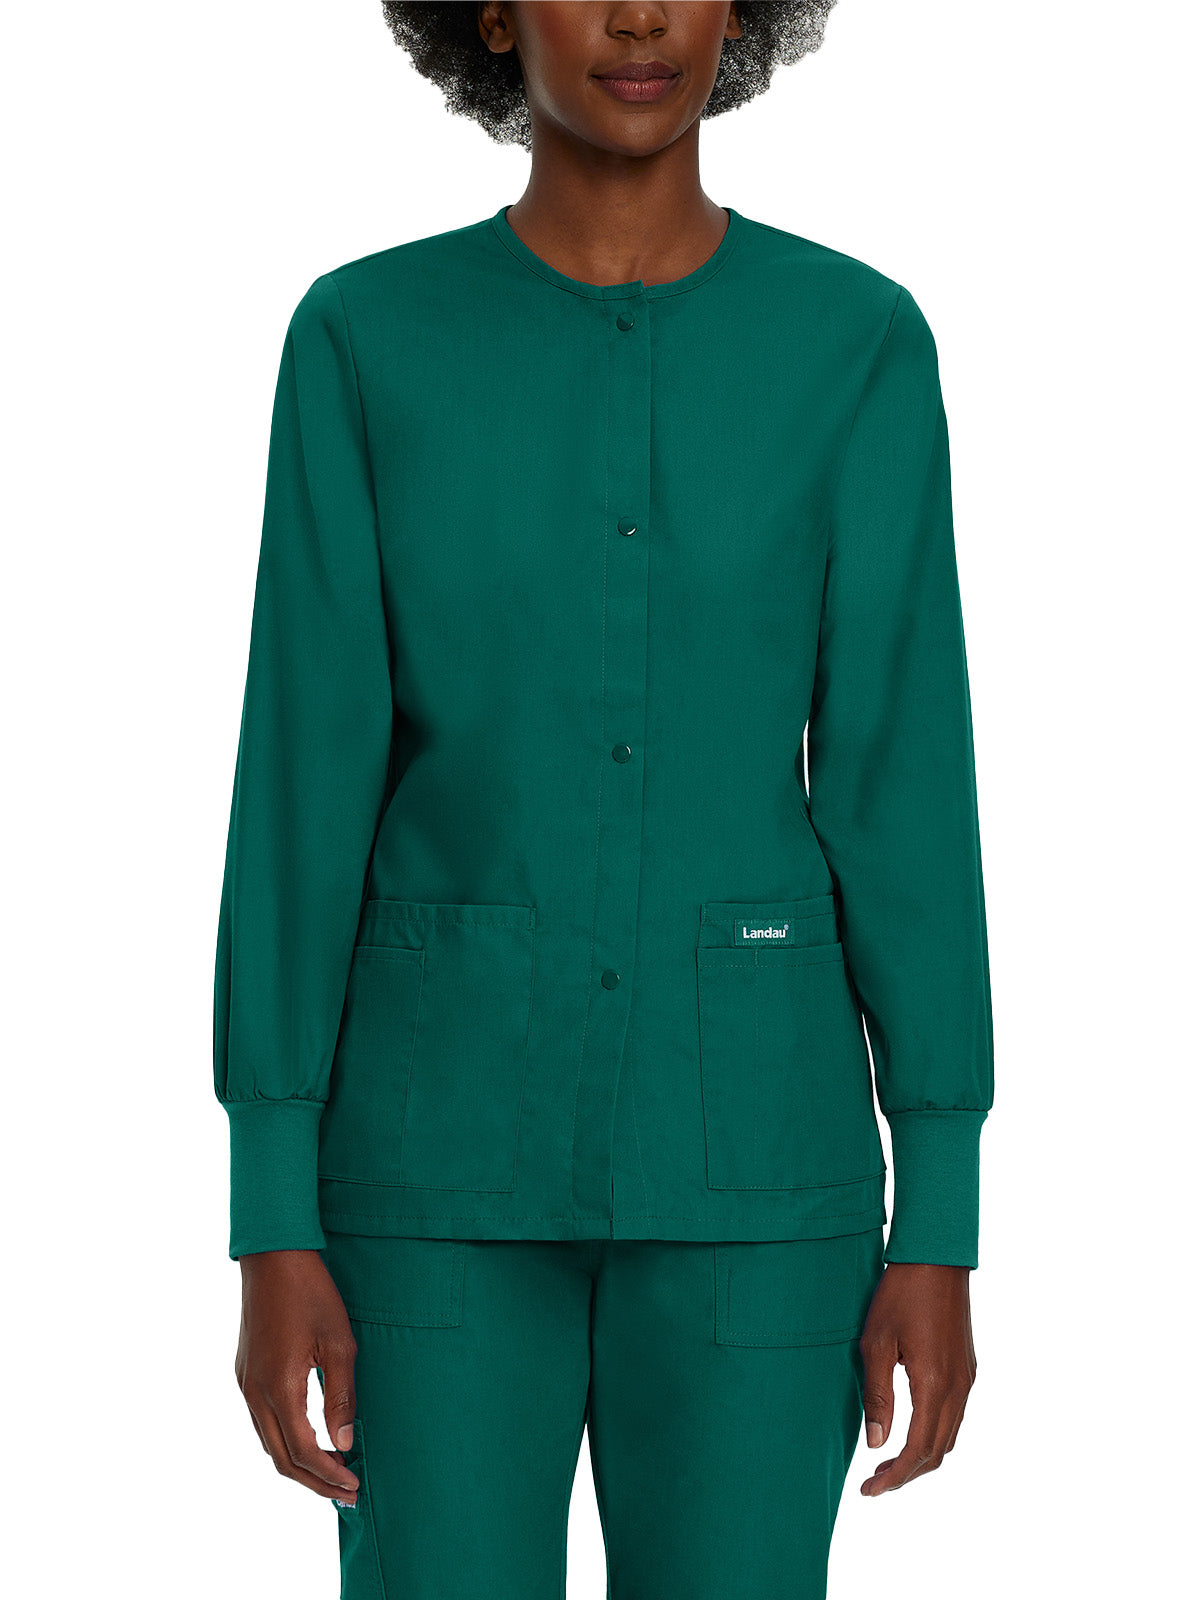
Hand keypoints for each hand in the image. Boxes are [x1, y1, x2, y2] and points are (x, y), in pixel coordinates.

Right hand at [235, 1248, 360, 1503]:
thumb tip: (344, 1442)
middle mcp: (254, 1392)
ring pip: (268, 1443)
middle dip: (314, 1481)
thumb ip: (341, 1396)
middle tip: (346, 1493)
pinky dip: (284, 1441)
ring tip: (330, 1475)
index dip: (329, 1475)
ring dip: (298, 1464)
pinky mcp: (245, 1372)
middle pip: (280, 1458)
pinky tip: (307, 1441)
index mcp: (279, 1387)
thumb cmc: (312, 1293)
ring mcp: (245, 1383)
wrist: (274, 1256)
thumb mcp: (339, 1343)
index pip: (303, 1451)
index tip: (354, 1487)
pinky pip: (261, 1422)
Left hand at [858, 1261, 975, 1495]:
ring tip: (888, 1463)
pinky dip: (934, 1435)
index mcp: (934, 1385)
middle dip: (907, 1474)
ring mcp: (967, 1379)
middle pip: (937, 1452)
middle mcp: (958, 1388)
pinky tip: (911, 1430)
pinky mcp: (968, 1368)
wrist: (936, 1258)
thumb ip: (878, 1396)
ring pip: (949, 1436)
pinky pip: (955, 1416)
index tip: (869, 1491)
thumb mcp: (876, 1342)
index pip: (917, 1450)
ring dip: (922, 1457)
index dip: (894, 1478)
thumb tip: (877, 1444)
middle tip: (874, 1484)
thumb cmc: (900, 1294)